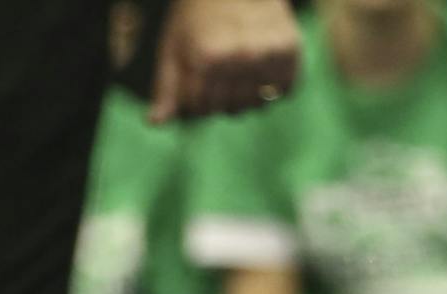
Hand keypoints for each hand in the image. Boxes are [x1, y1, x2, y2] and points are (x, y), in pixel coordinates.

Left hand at [151, 0, 301, 123]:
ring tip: (242, 66)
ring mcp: (268, 53)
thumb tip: (155, 123)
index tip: (198, 75)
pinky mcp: (290, 49)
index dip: (197, 98)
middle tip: (222, 69)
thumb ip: (165, 87)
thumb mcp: (173, 47)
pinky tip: (264, 65)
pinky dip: (275, 85)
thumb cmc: (198, 17)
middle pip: (230, 110)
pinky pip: (284, 91)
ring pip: (257, 104)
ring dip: (248, 94)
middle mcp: (240, 56)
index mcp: (207, 57)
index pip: (200, 110)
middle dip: (223, 97)